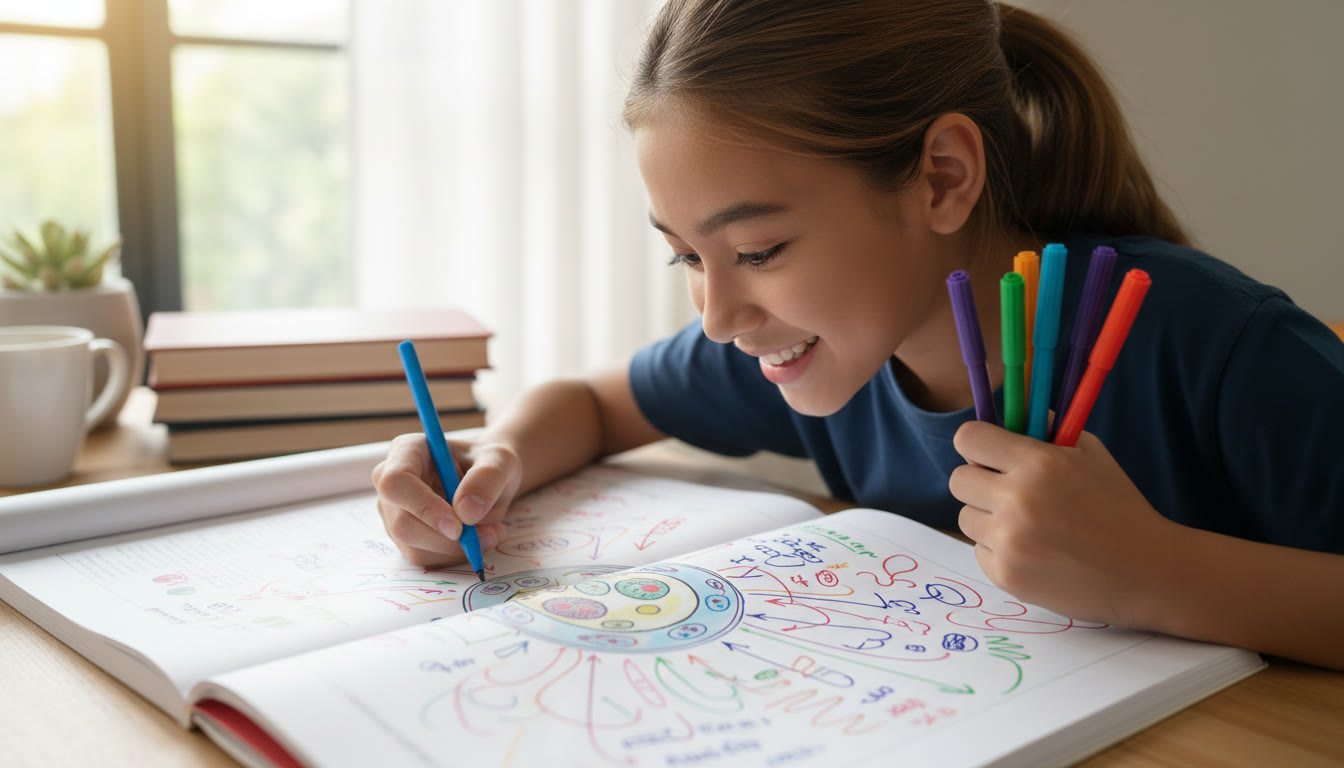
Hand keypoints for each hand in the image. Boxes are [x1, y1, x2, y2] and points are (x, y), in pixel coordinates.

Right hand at [371, 433, 521, 567]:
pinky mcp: (406, 538)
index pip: (396, 483)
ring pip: (414, 547)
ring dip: (456, 549)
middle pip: (402, 523)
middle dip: (447, 539)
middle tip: (490, 532)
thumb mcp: (500, 461)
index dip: (423, 507)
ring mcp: (394, 513)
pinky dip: (455, 556)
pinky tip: (478, 538)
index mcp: (407, 451)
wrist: (490, 481)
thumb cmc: (490, 463)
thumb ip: (487, 479)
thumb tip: (466, 512)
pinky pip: (425, 558)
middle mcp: (392, 483)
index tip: (458, 526)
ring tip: (492, 531)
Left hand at [948, 421, 1179, 627]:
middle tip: (1007, 490)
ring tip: (1027, 525)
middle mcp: (1017, 502)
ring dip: (988, 518)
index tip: (988, 452)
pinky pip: (978, 550)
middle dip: (979, 481)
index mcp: (1038, 464)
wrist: (1146, 572)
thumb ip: (1045, 429)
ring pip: (965, 517)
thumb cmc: (1118, 506)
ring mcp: (1009, 542)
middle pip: (959, 479)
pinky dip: (998, 549)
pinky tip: (1034, 551)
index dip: (976, 443)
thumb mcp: (1089, 454)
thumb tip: (1007, 411)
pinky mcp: (1005, 575)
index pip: (968, 439)